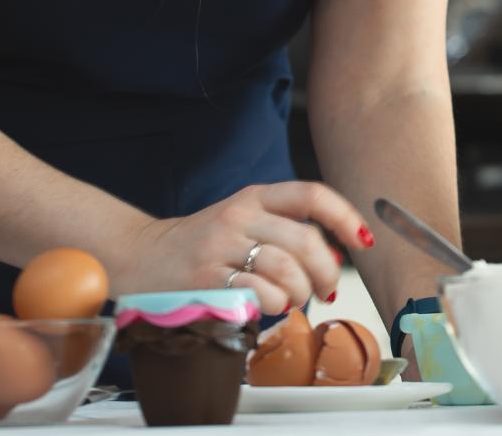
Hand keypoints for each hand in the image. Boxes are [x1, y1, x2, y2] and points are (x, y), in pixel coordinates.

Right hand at [115, 181, 370, 314]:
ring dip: (301, 293)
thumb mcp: (241, 221)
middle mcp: (238, 216)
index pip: (311, 195)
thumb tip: (335, 256)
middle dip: (327, 271)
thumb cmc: (200, 245)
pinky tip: (268, 305)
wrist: (139, 257)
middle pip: (305, 240)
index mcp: (253, 197)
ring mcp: (221, 248)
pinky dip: (274, 305)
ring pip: (287, 270)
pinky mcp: (207, 280)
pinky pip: (260, 294)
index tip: (362, 240)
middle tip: (327, 289)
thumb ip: (283, 231)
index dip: (344, 217)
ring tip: (293, 300)